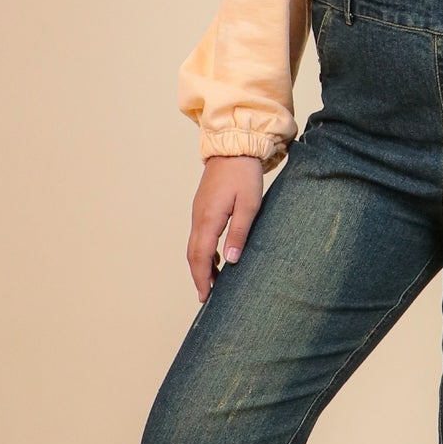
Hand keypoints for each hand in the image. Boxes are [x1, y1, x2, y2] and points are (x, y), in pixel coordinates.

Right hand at [188, 155, 265, 301]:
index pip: (200, 256)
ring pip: (195, 245)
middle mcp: (198, 217)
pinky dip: (204, 251)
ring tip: (214, 281)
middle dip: (199, 276)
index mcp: (208, 218)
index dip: (201, 278)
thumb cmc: (244, 174)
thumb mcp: (249, 205)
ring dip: (201, 264)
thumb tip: (230, 261)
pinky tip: (216, 257)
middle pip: (193, 254)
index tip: (205, 296)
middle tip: (207, 295)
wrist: (234, 147)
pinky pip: (199, 235)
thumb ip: (239, 233)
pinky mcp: (203, 206)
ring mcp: (199, 211)